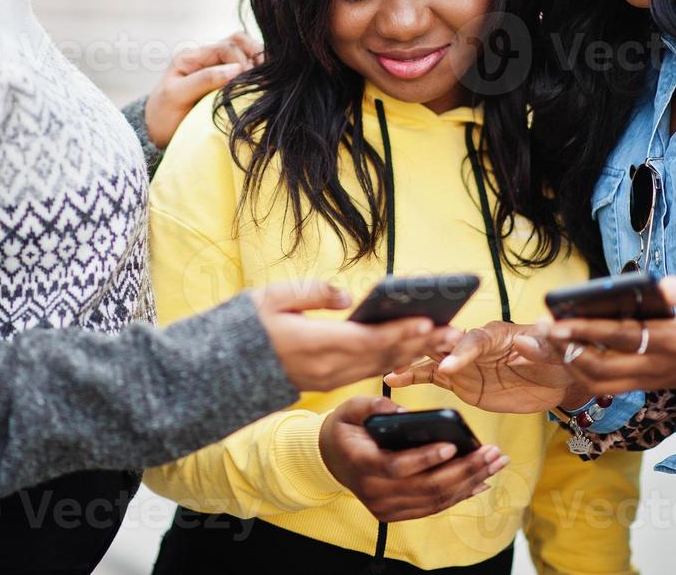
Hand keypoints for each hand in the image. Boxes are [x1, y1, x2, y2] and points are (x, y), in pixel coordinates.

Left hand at [144, 31, 262, 147]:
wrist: (156, 133)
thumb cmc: (163, 115)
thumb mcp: (176, 95)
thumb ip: (204, 80)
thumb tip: (237, 69)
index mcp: (193, 56)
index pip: (227, 46)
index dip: (243, 60)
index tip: (248, 80)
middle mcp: (207, 58)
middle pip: (240, 43)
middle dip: (256, 54)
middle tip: (264, 75)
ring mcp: (217, 69)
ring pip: (246, 53)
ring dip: (259, 62)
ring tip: (267, 79)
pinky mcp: (225, 83)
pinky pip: (246, 71)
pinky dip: (258, 73)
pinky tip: (264, 85)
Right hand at [252, 282, 462, 392]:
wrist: (221, 370)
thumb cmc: (246, 328)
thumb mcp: (272, 298)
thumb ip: (312, 293)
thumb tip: (346, 296)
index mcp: (316, 345)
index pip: (368, 340)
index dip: (400, 332)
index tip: (427, 322)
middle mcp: (328, 367)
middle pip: (383, 356)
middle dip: (419, 344)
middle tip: (453, 333)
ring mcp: (328, 379)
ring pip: (379, 366)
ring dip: (412, 354)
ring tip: (442, 342)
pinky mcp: (326, 382)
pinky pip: (366, 372)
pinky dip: (392, 362)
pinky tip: (410, 352)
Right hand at [318, 395, 506, 522]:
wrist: (331, 457)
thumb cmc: (346, 428)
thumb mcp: (352, 408)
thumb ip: (374, 405)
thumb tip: (406, 411)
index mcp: (362, 463)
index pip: (397, 467)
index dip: (426, 458)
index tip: (452, 445)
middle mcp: (373, 491)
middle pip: (425, 487)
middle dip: (464, 470)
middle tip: (492, 452)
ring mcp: (385, 507)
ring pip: (434, 500)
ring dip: (469, 482)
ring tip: (495, 463)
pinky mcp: (396, 513)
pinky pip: (432, 507)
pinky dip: (459, 495)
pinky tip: (481, 481)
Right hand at [383, 320, 589, 413]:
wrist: (556, 380)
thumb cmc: (557, 359)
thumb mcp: (555, 353)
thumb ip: (541, 347)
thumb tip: (523, 343)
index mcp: (497, 334)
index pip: (475, 341)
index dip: (461, 353)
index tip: (448, 366)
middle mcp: (475, 345)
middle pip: (446, 345)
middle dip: (425, 351)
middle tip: (401, 359)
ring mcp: (465, 363)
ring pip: (433, 360)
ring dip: (412, 364)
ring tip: (389, 372)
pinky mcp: (460, 381)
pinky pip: (434, 377)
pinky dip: (414, 377)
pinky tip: (393, 381)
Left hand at [538, 276, 675, 393]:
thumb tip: (665, 285)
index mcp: (673, 342)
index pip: (621, 337)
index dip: (587, 330)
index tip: (557, 321)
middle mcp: (657, 366)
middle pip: (601, 367)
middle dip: (566, 351)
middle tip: (537, 331)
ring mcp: (650, 378)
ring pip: (600, 382)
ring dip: (568, 364)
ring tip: (542, 343)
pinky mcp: (647, 383)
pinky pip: (607, 384)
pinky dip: (580, 372)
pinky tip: (562, 353)